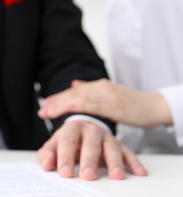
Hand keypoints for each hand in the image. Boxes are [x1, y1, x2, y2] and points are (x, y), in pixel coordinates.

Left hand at [37, 120, 147, 179]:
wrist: (83, 129)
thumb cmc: (68, 140)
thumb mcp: (53, 145)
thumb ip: (47, 155)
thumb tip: (46, 165)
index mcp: (72, 128)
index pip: (68, 141)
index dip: (65, 157)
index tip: (65, 173)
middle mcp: (91, 130)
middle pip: (91, 144)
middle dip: (89, 160)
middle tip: (88, 176)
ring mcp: (106, 137)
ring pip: (112, 147)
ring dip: (115, 162)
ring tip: (116, 176)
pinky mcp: (119, 145)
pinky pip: (128, 153)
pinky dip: (134, 163)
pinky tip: (139, 173)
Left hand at [38, 79, 171, 127]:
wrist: (155, 106)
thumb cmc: (132, 104)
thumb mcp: (109, 94)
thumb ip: (91, 90)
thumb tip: (74, 85)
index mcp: (99, 86)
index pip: (74, 92)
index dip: (58, 98)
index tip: (45, 104)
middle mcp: (101, 88)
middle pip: (73, 94)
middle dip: (56, 102)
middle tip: (42, 110)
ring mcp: (108, 95)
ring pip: (80, 98)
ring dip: (62, 105)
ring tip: (48, 112)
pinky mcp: (115, 104)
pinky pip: (94, 105)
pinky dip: (79, 106)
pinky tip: (68, 108)